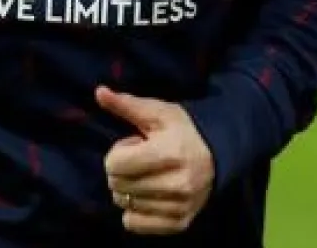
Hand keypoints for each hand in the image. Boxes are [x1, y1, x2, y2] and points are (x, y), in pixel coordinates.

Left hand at [96, 85, 215, 235]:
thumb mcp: (157, 113)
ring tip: (149, 175)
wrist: (217, 154)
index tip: (135, 146)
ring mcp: (179, 207)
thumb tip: (99, 92)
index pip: (114, 165)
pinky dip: (134, 211)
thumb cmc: (182, 130)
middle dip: (122, 170)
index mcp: (168, 154)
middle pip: (117, 185)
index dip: (118, 152)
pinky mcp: (179, 223)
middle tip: (142, 161)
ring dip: (129, 189)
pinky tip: (147, 196)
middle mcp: (175, 184)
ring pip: (124, 204)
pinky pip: (134, 225)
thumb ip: (126, 105)